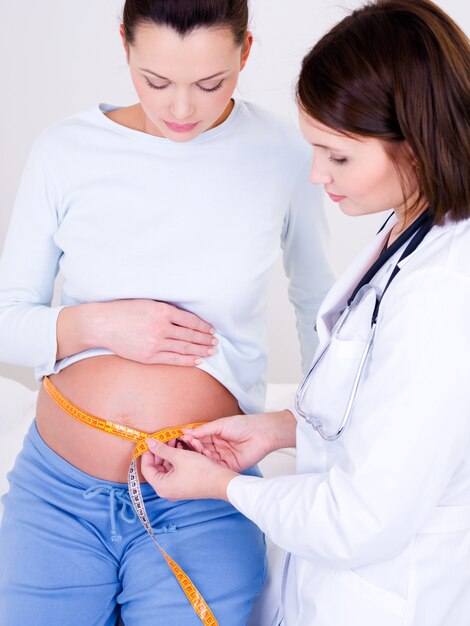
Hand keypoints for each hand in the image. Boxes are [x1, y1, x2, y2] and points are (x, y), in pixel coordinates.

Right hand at [57, 299, 216, 365]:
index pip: (190, 320)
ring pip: (184, 347)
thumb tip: (185, 318)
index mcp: (162, 310)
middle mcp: (161, 327)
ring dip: (200, 350)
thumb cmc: (124, 311)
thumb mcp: (147, 303)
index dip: (203, 326)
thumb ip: (166, 310)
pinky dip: (187, 360)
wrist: (102, 324)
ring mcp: (155, 343)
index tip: (211, 330)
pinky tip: (197, 361)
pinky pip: (173, 359)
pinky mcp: (149, 356)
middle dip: (205, 339)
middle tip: (215, 342)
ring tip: (211, 351)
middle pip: (190, 335)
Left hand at [141, 439, 236, 500]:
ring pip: (167, 467)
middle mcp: (166, 490)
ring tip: (176, 440)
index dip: (147, 452)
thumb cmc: (200, 471)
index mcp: (161, 486)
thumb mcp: (179, 456)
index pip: (146, 468)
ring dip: (170, 453)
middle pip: (157, 467)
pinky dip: (177, 459)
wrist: (220, 481)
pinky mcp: (184, 485)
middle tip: (167, 438)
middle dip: (161, 451)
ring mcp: (176, 488)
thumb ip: (161, 449)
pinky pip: (176, 470)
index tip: (151, 440)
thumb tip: (148, 442)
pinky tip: (183, 449)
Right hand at [179, 410, 296, 471]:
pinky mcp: (228, 466)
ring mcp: (222, 457)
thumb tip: (186, 431)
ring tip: (194, 448)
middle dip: (192, 447)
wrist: (260, 433)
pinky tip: (203, 457)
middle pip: (200, 450)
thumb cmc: (242, 425)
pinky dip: (208, 462)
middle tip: (184, 444)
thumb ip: (203, 429)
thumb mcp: (220, 424)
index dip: (189, 439)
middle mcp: (217, 447)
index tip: (180, 438)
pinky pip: (215, 466)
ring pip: (205, 458)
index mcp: (215, 436)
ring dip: (199, 454)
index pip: (198, 439)